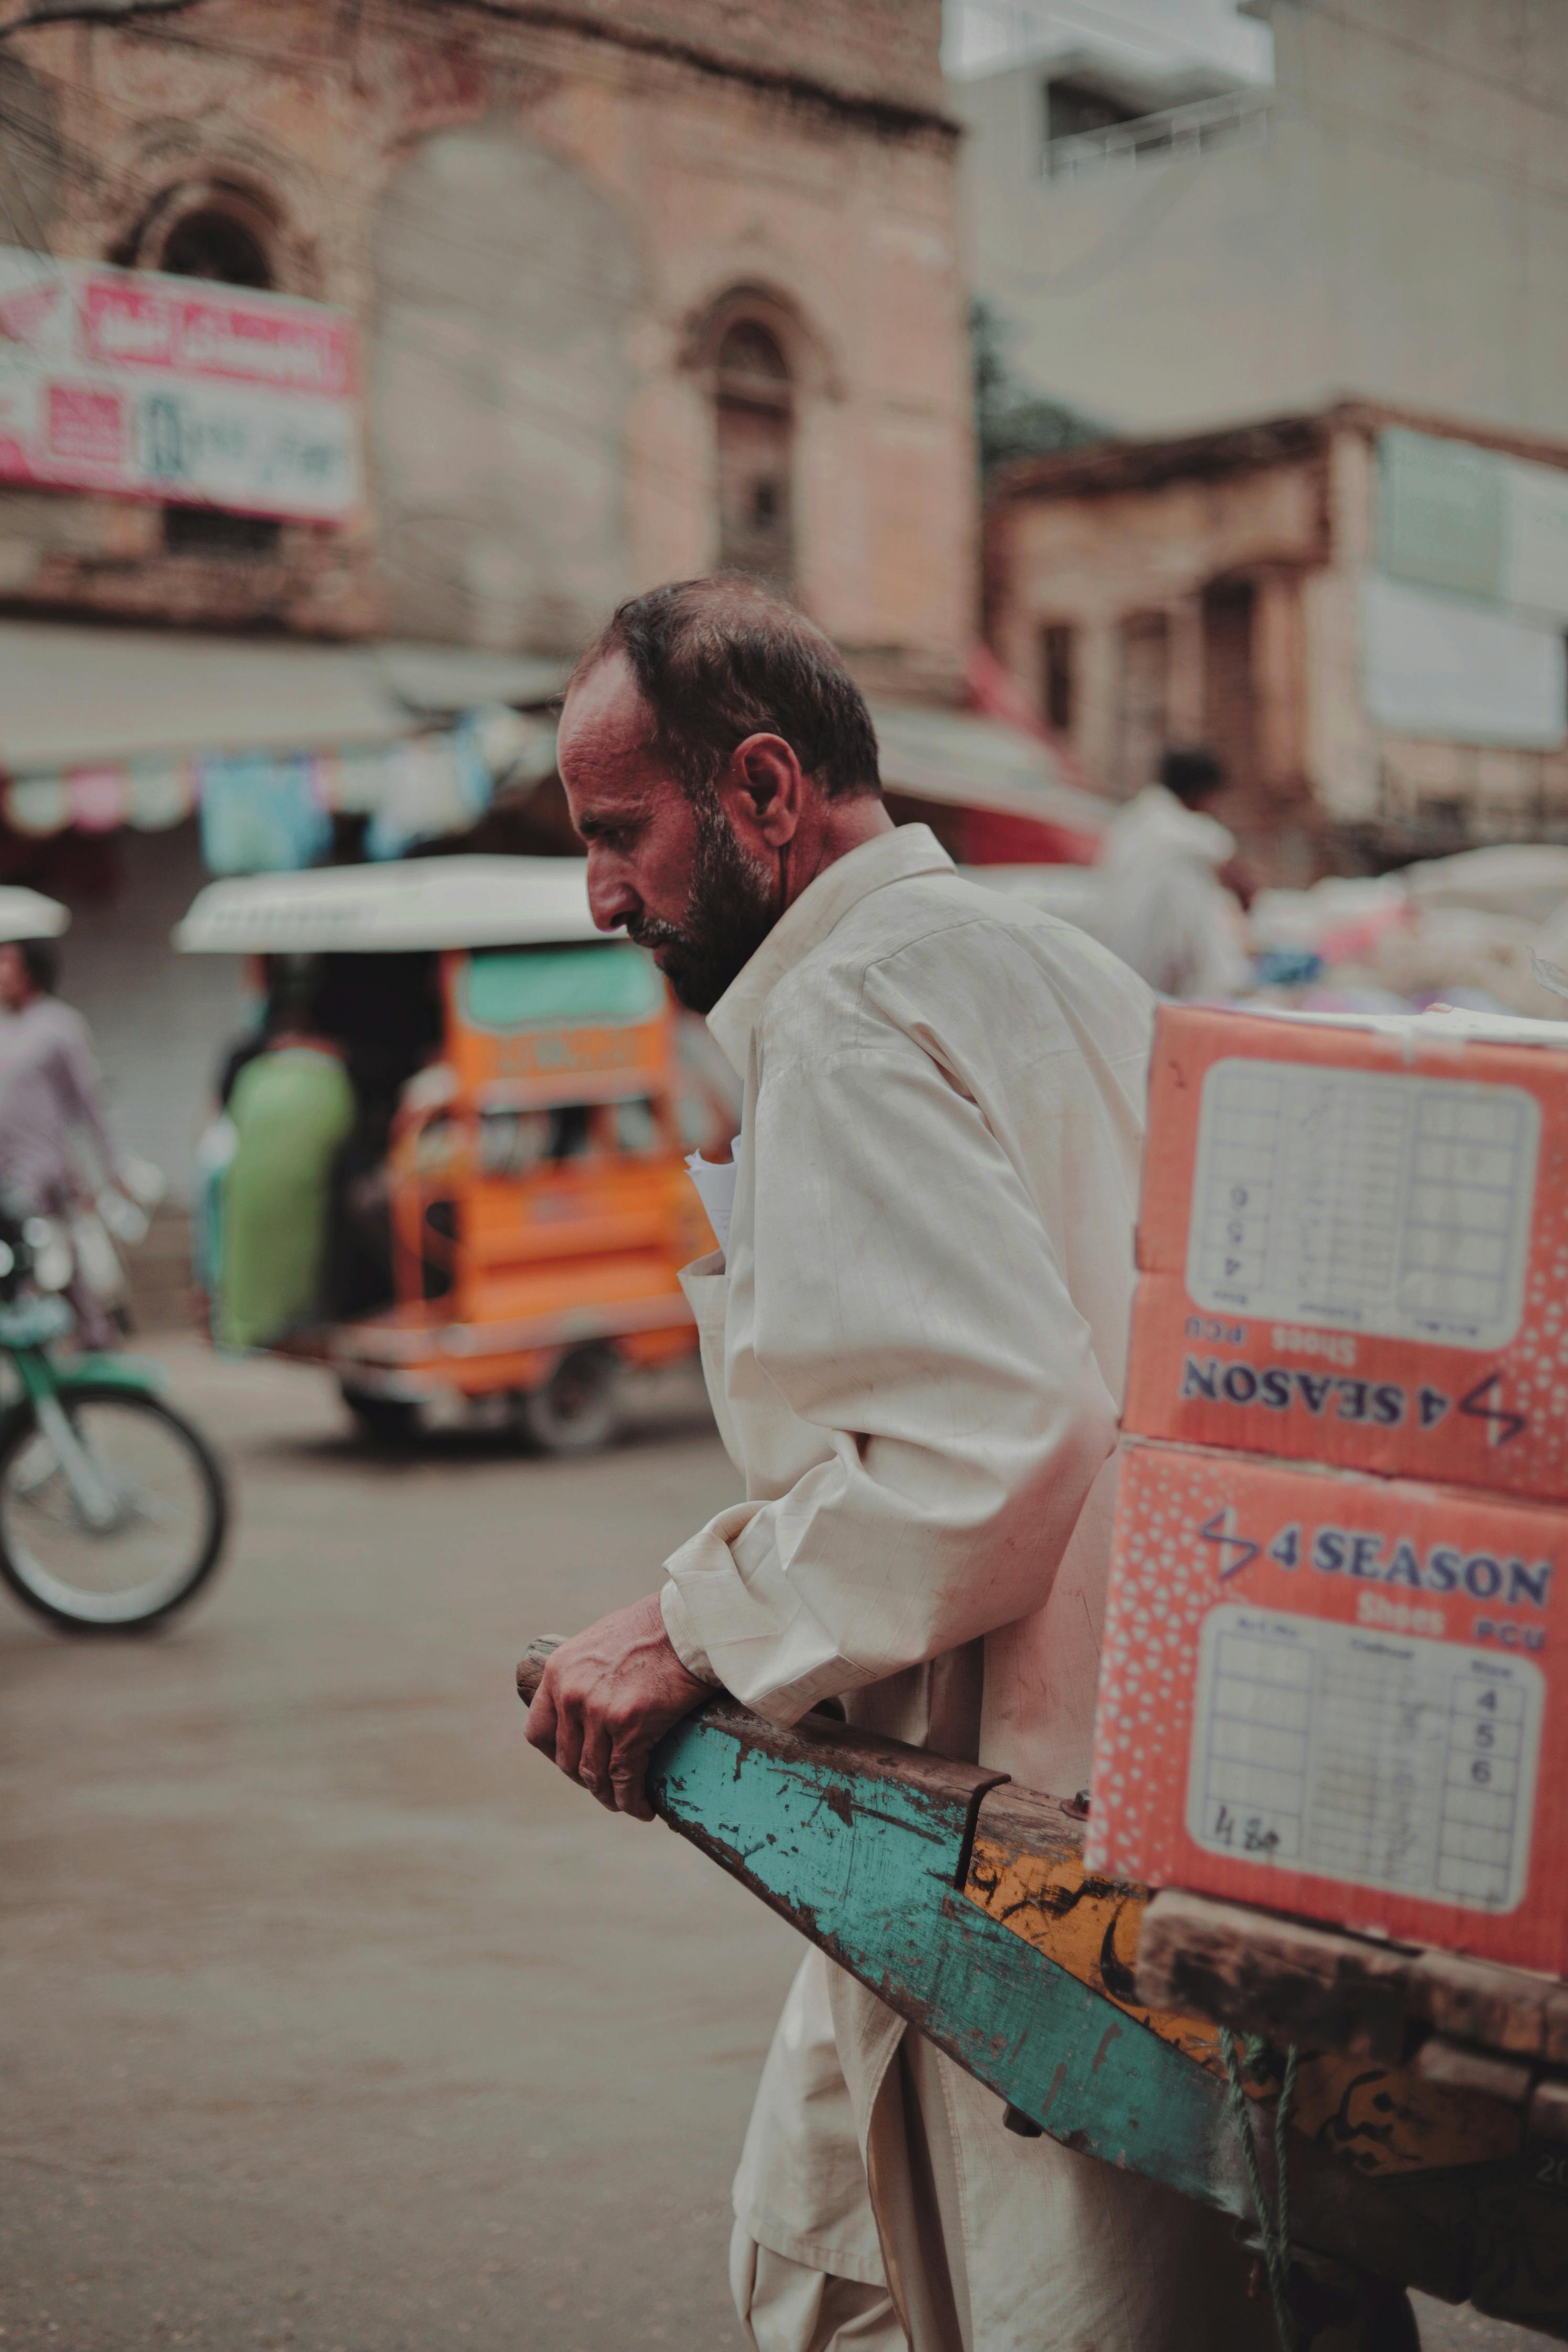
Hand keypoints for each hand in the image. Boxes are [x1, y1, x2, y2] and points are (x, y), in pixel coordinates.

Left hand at [523, 1593, 711, 1820]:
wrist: (689, 1623)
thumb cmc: (653, 1629)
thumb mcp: (599, 1643)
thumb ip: (585, 1674)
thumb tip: (588, 1702)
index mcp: (558, 1672)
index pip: (538, 1732)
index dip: (556, 1757)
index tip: (575, 1766)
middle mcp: (571, 1694)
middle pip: (567, 1759)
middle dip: (586, 1781)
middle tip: (606, 1789)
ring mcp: (598, 1711)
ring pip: (594, 1774)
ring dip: (609, 1797)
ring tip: (624, 1803)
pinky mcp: (630, 1726)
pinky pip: (624, 1777)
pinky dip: (632, 1800)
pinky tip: (643, 1808)